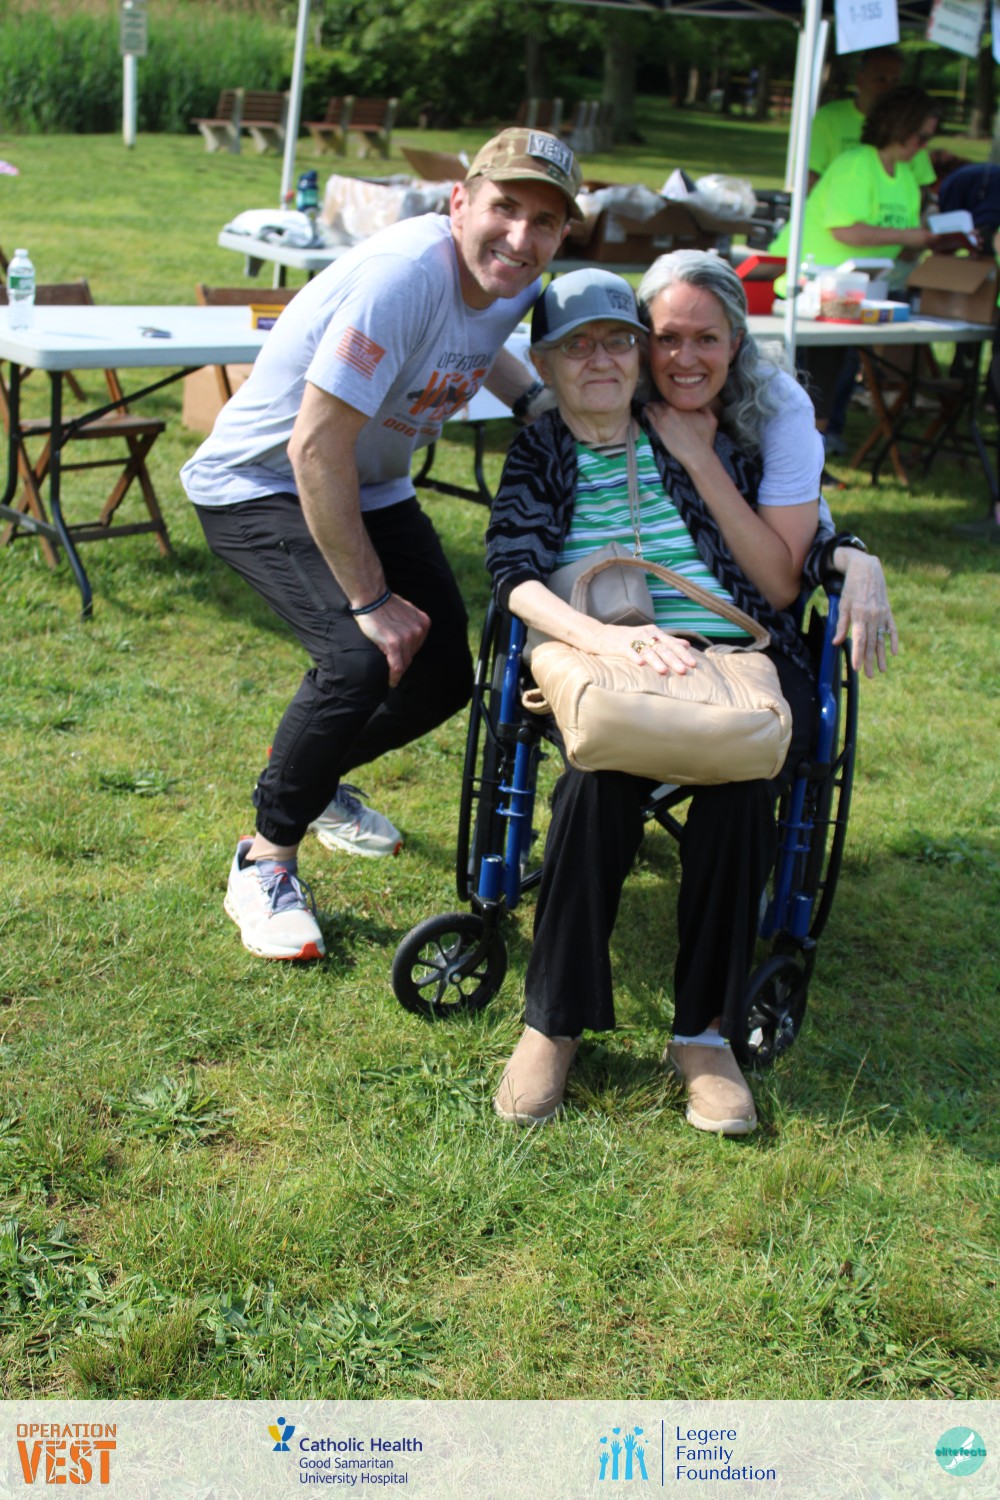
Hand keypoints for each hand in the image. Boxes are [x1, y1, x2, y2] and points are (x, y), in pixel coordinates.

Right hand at [354, 593, 429, 686]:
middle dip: (403, 662)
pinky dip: (395, 677)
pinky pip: (397, 667)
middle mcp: (418, 631)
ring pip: (404, 662)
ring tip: (392, 676)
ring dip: (398, 671)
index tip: (401, 660)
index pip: (417, 646)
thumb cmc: (384, 605)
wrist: (371, 598)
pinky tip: (392, 682)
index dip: (408, 654)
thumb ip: (412, 625)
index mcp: (423, 623)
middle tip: (395, 670)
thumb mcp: (407, 612)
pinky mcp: (394, 644)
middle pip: (411, 655)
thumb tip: (410, 638)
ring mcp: (407, 638)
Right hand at [596, 622, 698, 676]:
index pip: (672, 643)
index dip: (683, 653)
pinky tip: (640, 664)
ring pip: (647, 651)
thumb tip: (687, 644)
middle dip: (674, 659)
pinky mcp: (619, 646)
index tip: (694, 664)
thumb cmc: (627, 638)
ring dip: (656, 661)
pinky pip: (629, 652)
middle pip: (662, 648)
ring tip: (664, 671)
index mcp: (654, 632)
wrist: (601, 635)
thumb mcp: (649, 636)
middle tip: (684, 670)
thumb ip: (668, 640)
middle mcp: (645, 634)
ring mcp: (632, 639)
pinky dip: (635, 657)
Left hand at [644, 400, 718, 471]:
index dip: (669, 401)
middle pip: (661, 401)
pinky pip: (647, 415)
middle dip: (659, 404)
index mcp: (684, 405)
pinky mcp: (657, 428)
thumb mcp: (711, 419)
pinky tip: (645, 412)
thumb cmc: (705, 439)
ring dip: (651, 407)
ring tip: (649, 408)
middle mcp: (673, 409)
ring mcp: (664, 418)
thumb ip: (704, 407)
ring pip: (653, 406)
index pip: (672, 397)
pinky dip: (646, 412)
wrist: (697, 454)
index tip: (668, 404)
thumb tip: (699, 401)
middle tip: (657, 407)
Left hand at [831, 551, 897, 677]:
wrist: (867, 569)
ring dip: (881, 655)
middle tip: (869, 675)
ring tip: (881, 669)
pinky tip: (894, 652)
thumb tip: (836, 642)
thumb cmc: (851, 587)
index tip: (857, 667)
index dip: (858, 654)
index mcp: (859, 614)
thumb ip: (841, 625)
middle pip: (871, 642)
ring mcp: (882, 614)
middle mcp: (872, 615)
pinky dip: (894, 640)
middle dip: (869, 660)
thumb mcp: (842, 604)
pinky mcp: (888, 611)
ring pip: (881, 638)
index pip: (859, 639)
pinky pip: (892, 628)